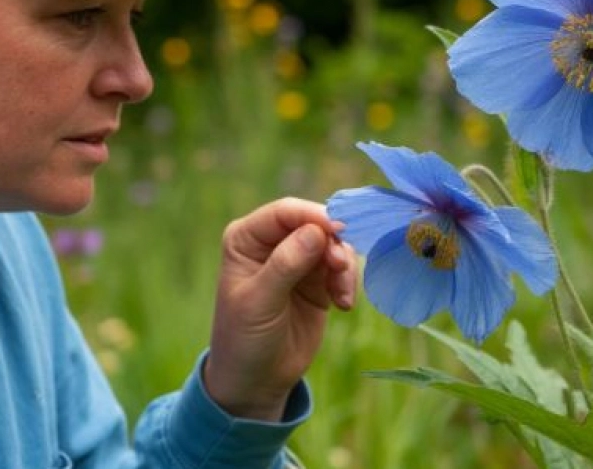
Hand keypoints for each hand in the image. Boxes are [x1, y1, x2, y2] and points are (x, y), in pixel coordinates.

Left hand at [203, 197, 358, 420]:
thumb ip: (285, 265)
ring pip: (332, 244)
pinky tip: (343, 306)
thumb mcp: (260, 303)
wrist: (256, 380)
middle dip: (333, 244)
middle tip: (341, 270)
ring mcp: (297, 259)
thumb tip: (315, 231)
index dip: (313, 216)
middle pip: (314, 223)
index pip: (285, 212)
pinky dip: (347, 282)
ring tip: (342, 297)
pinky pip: (341, 268)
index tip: (339, 231)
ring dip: (343, 266)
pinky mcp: (317, 280)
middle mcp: (272, 242)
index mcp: (246, 238)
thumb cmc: (245, 338)